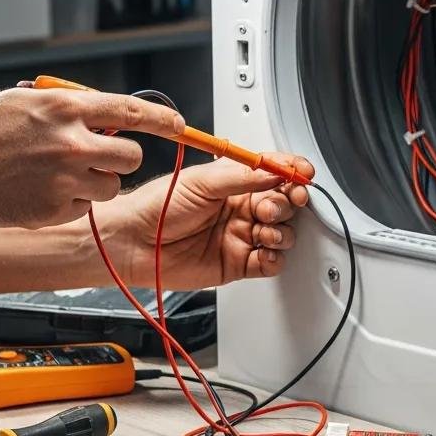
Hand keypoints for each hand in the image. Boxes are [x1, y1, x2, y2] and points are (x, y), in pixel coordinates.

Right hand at [0, 88, 183, 228]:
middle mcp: (70, 143)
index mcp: (64, 107)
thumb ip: (70, 109)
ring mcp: (63, 179)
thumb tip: (109, 115)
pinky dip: (72, 203)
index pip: (133, 110)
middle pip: (133, 156)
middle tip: (101, 157)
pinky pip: (85, 209)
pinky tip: (42, 192)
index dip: (162, 119)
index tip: (180, 125)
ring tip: (61, 176)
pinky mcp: (53, 210)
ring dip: (98, 183)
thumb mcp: (25, 101)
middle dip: (122, 158)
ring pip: (112, 186)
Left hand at [101, 153, 314, 289]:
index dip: (292, 172)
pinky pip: (270, 262)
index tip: (302, 173)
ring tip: (264, 229)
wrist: (133, 243)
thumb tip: (275, 171)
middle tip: (276, 204)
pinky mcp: (238, 264)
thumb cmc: (156, 207)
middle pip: (284, 204)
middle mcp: (240, 208)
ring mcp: (241, 236)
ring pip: (282, 233)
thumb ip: (242, 176)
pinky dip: (274, 258)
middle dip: (288, 202)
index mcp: (233, 182)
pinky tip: (264, 251)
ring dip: (282, 230)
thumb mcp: (202, 181)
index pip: (274, 174)